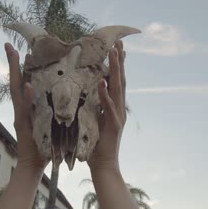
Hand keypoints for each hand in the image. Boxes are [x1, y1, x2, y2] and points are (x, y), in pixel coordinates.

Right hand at [5, 43, 47, 170]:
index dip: (22, 68)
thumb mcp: (46, 123)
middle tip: (9, 45)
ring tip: (16, 55)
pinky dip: (28, 97)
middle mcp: (21, 109)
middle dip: (12, 64)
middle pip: (15, 82)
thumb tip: (59, 98)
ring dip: (16, 73)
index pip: (24, 83)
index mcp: (27, 107)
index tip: (22, 50)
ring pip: (17, 91)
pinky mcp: (24, 125)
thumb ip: (48, 110)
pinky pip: (26, 109)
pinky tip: (29, 85)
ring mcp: (20, 116)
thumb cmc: (43, 146)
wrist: (33, 165)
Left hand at [88, 41, 126, 170]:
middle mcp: (119, 109)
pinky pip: (108, 107)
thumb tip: (87, 93)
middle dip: (119, 61)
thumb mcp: (94, 121)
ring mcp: (118, 116)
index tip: (117, 48)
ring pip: (118, 89)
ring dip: (116, 70)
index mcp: (115, 107)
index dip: (118, 65)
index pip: (117, 82)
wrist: (104, 165)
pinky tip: (101, 81)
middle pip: (120, 81)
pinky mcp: (113, 125)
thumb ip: (94, 107)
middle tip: (119, 43)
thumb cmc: (96, 145)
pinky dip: (105, 94)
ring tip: (114, 53)